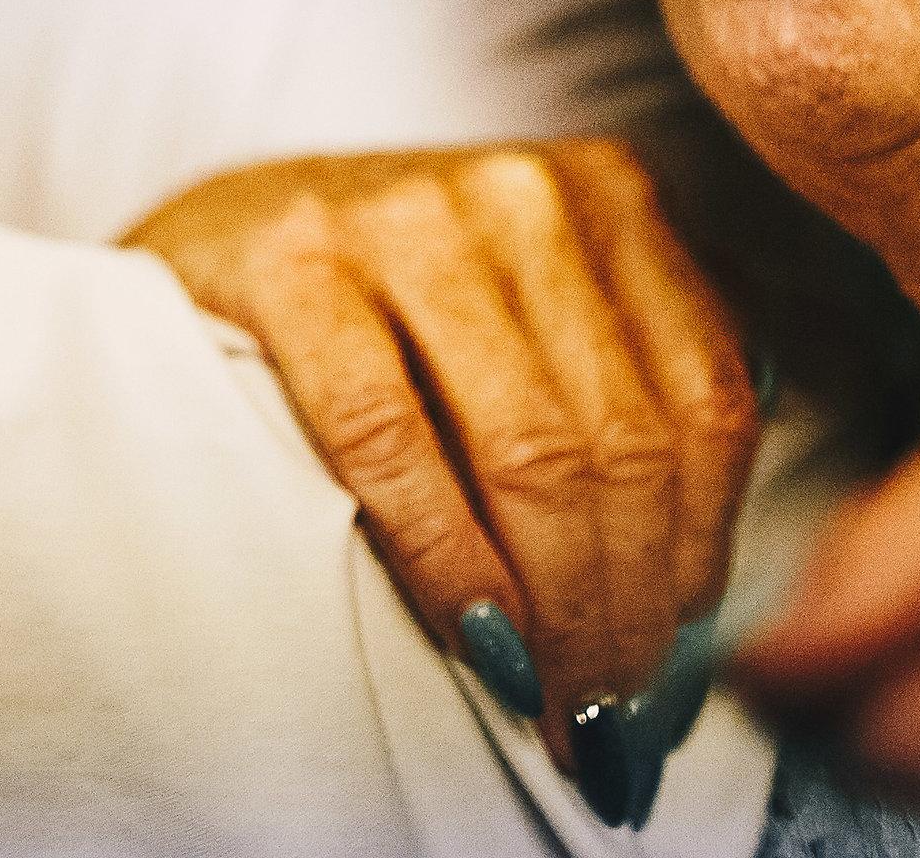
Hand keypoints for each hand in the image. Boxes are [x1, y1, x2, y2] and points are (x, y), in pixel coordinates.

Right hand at [123, 135, 758, 790]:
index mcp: (610, 194)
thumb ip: (637, 386)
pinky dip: (445, 557)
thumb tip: (705, 588)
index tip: (681, 682)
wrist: (213, 232)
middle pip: (622, 442)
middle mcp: (525, 194)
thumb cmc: (398, 302)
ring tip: (556, 706)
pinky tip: (475, 635)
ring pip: (532, 450)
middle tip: (614, 725)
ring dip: (556, 609)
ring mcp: (408, 217)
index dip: (705, 566)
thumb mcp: (540, 307)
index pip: (706, 404)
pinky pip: (389, 439)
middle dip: (628, 614)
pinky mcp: (293, 262)